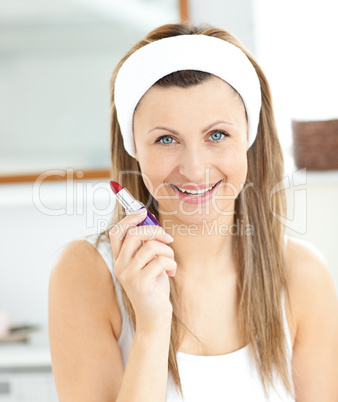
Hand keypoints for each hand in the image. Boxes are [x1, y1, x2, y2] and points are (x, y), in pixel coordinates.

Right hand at [109, 210, 175, 332]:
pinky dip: (171, 263)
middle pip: (135, 234)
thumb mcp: (148, 264)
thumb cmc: (154, 288)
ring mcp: (128, 274)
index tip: (143, 212)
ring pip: (151, 246)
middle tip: (167, 239)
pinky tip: (171, 272)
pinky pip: (160, 260)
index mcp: (120, 259)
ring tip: (170, 262)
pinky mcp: (140, 283)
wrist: (155, 317)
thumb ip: (146, 246)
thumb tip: (151, 224)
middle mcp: (120, 266)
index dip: (129, 219)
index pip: (116, 232)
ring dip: (167, 251)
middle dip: (155, 231)